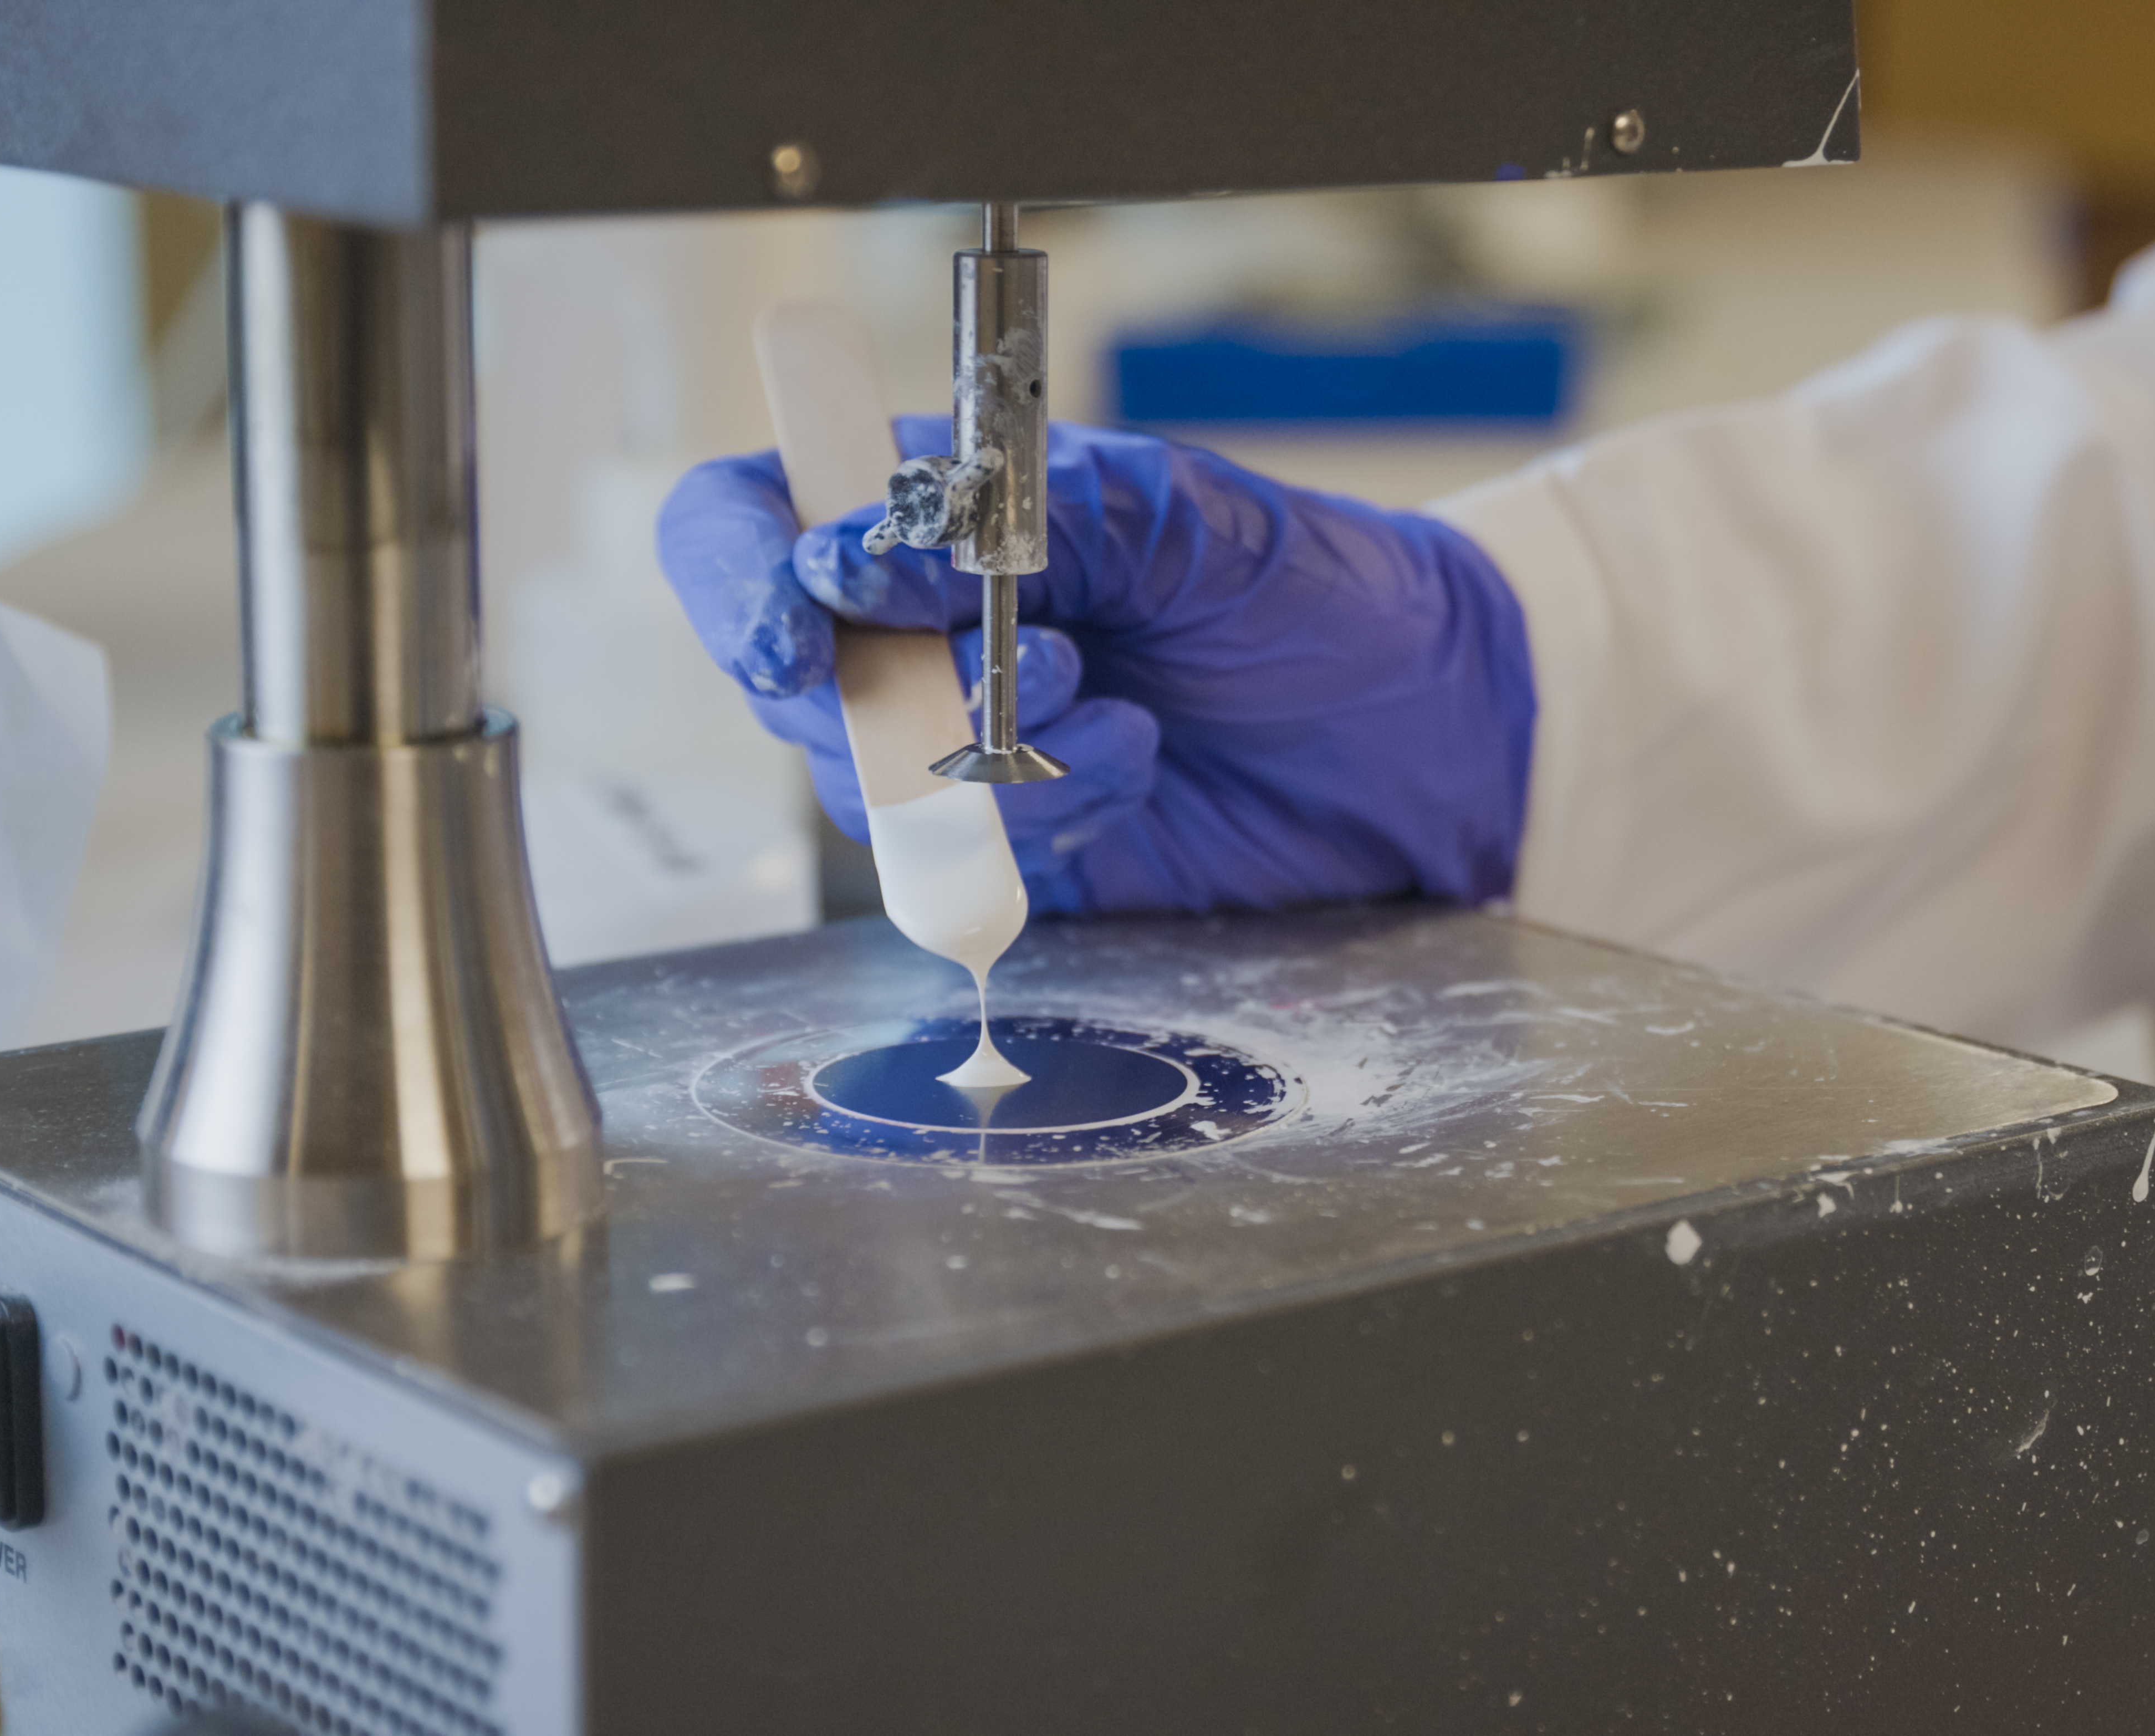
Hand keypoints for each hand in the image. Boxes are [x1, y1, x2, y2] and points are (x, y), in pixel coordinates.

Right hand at [655, 416, 1534, 914]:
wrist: (1420, 732)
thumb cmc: (1307, 589)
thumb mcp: (1170, 516)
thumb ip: (1002, 525)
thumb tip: (847, 562)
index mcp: (933, 504)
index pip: (744, 523)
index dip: (734, 578)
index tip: (799, 631)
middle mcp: (917, 622)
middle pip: (784, 672)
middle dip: (894, 693)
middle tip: (1034, 672)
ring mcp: (956, 739)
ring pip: (868, 782)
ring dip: (990, 762)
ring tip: (1119, 716)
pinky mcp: (1012, 839)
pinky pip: (956, 858)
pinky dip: (1044, 820)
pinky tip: (1136, 768)